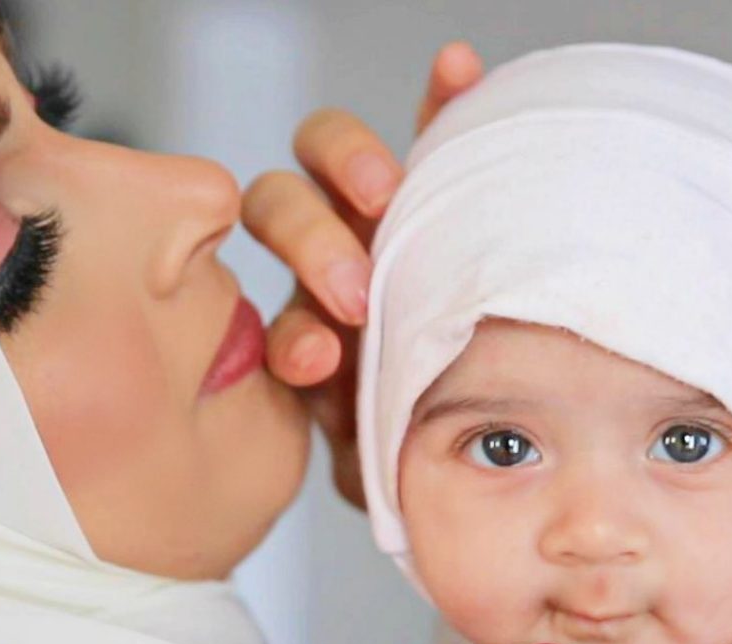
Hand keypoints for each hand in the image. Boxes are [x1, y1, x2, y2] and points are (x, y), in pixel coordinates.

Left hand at [243, 41, 482, 505]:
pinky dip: (438, 103)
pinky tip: (454, 72)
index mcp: (308, 332)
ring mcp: (378, 225)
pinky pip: (429, 135)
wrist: (458, 410)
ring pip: (335, 161)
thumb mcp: (380, 457)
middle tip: (354, 291)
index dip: (289, 333)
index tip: (315, 360)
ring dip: (353, 166)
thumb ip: (362, 459)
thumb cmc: (413, 436)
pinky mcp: (434, 193)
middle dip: (310, 246)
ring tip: (385, 192)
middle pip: (282, 211)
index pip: (272, 311)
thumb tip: (356, 482)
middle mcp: (330, 268)